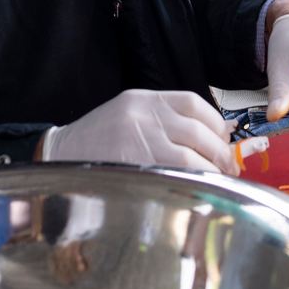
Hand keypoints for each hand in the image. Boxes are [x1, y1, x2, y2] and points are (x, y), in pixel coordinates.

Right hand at [41, 89, 235, 173]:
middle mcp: (143, 116)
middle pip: (198, 131)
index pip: (193, 103)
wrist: (59, 155)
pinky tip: (198, 188)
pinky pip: (174, 174)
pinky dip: (193, 182)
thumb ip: (167, 119)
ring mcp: (138, 142)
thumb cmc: (100, 138)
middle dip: (220, 152)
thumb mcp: (131, 114)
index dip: (216, 122)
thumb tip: (216, 134)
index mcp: (144, 99)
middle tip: (229, 167)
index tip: (225, 139)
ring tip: (217, 180)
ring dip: (211, 171)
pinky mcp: (133, 167)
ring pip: (191, 155)